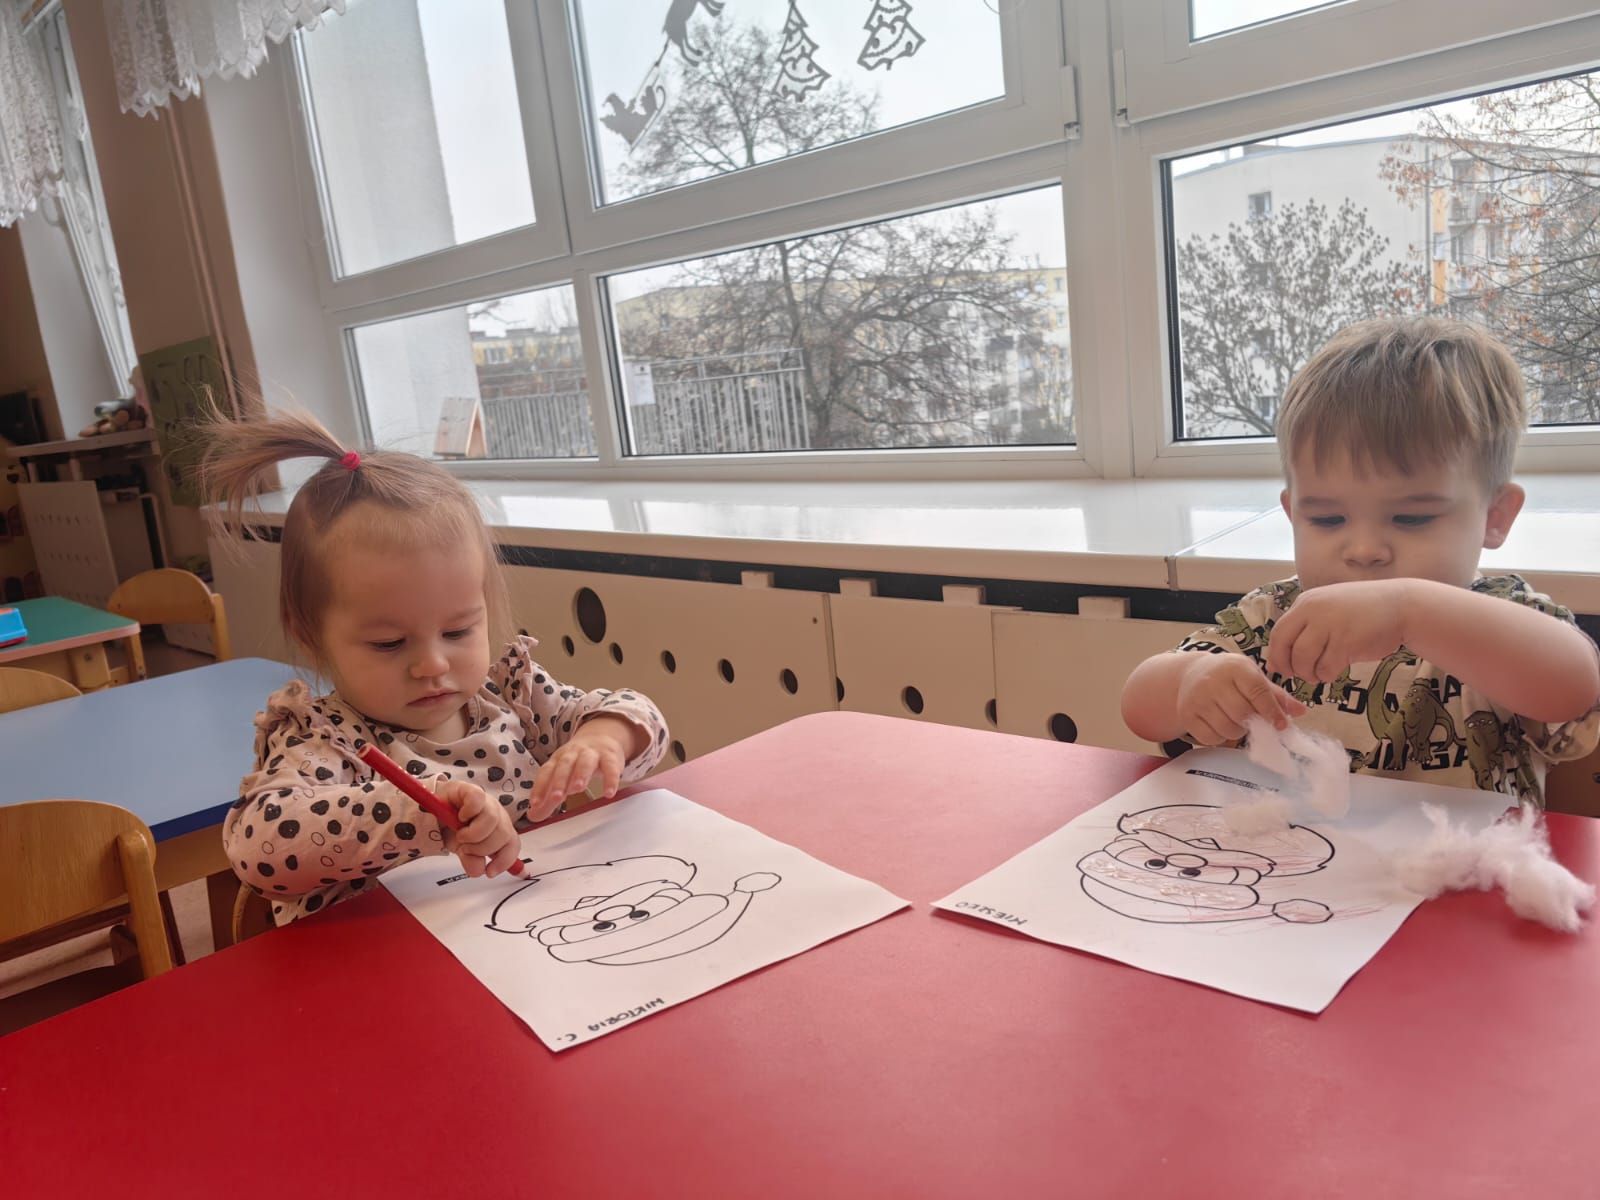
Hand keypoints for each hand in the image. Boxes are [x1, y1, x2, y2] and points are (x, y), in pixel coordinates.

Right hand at [436, 780, 520, 878]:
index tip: (489, 872)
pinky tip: (460, 816)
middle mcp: (497, 814)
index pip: (513, 845)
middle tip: (465, 848)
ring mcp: (486, 801)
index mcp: (499, 829)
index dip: (504, 860)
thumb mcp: (463, 850)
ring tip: (460, 835)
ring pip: (491, 821)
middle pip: (503, 835)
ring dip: (472, 835)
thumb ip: (472, 861)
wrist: (432, 811)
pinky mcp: (471, 790)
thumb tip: (478, 871)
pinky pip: (477, 801)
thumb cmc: (452, 828)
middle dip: (482, 849)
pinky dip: (467, 812)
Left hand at [528, 715, 639, 820]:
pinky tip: (608, 793)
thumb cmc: (577, 761)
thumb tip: (533, 816)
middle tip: (555, 798)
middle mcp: (573, 754)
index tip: (535, 804)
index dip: (540, 786)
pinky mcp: (610, 757)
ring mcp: (592, 754)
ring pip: (585, 762)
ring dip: (581, 774)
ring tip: (578, 789)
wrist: (602, 737)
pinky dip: (610, 780)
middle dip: (559, 781)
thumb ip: (549, 798)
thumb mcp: (562, 776)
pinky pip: (610, 767)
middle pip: (564, 765)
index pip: (546, 772)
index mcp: (558, 759)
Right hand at [1176, 654, 1306, 745]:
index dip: (1272, 711)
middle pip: (1243, 714)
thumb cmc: (1229, 676)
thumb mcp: (1252, 677)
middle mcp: (1213, 680)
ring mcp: (1197, 698)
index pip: (1258, 692)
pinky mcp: (1186, 715)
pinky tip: (1220, 725)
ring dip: (1238, 732)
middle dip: (1254, 723)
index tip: (1281, 725)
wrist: (1190, 674)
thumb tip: (1301, 711)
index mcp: (1235, 667)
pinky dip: (1220, 738)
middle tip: (1255, 721)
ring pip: (1227, 729)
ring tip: (1236, 720)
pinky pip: (1210, 738)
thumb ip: (1276, 695)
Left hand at [1265, 580, 1411, 683]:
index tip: (1281, 668)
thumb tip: (1278, 657)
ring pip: (1303, 660)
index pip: (1278, 633)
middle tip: (1298, 675)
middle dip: (1288, 667)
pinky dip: (1326, 675)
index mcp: (1306, 603)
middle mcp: (1314, 611)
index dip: (1277, 655)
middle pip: (1286, 647)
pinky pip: (1326, 667)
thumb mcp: (1328, 609)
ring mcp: (1330, 626)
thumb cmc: (1363, 611)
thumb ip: (1305, 626)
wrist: (1402, 606)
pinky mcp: (1347, 642)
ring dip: (1308, 674)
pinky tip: (1334, 672)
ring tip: (1319, 674)